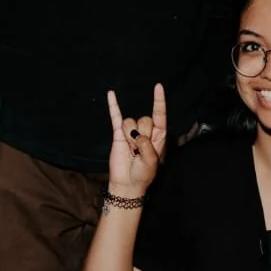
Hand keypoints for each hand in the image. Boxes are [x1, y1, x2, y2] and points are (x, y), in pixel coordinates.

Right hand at [105, 84, 166, 199]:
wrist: (127, 183)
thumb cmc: (143, 174)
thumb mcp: (151, 161)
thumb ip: (146, 145)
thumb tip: (135, 134)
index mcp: (158, 136)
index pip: (160, 115)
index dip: (159, 101)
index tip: (158, 87)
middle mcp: (145, 132)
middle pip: (145, 119)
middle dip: (142, 135)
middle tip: (139, 151)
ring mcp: (131, 132)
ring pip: (131, 122)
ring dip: (130, 137)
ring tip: (131, 151)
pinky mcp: (118, 134)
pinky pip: (115, 117)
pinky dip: (113, 105)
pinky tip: (111, 93)